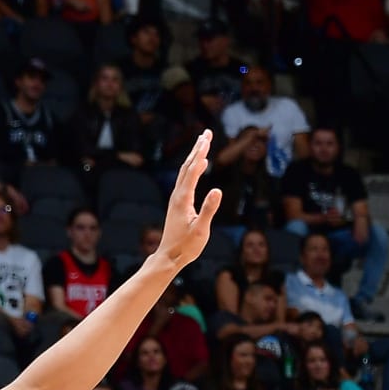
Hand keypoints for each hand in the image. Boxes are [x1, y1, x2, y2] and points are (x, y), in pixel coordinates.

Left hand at [155, 130, 221, 268]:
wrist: (169, 256)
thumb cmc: (187, 246)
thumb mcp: (201, 230)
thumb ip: (209, 209)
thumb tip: (218, 190)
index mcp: (183, 199)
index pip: (193, 171)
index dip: (200, 154)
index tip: (207, 139)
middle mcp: (178, 194)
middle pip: (188, 166)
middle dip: (197, 149)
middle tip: (206, 133)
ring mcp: (177, 198)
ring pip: (185, 171)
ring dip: (195, 156)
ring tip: (203, 143)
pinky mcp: (178, 203)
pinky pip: (186, 179)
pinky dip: (193, 168)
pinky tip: (199, 165)